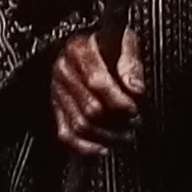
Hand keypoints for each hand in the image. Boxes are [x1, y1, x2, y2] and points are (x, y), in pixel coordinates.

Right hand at [47, 28, 146, 156]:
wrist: (91, 48)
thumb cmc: (111, 45)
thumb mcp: (126, 42)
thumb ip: (131, 64)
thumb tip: (135, 88)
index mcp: (79, 49)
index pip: (96, 81)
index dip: (118, 100)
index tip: (133, 108)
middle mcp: (64, 70)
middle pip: (90, 107)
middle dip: (117, 121)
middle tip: (134, 123)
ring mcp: (58, 91)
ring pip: (80, 125)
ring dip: (107, 136)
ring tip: (125, 136)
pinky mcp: (56, 108)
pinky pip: (66, 135)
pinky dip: (85, 147)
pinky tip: (102, 149)